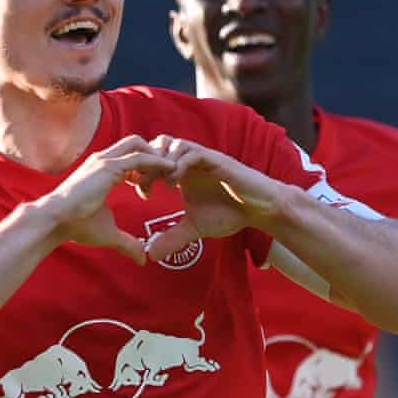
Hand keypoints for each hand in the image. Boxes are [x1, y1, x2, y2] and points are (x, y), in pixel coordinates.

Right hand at [40, 135, 175, 263]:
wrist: (55, 221)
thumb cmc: (76, 226)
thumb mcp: (108, 233)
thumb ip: (127, 242)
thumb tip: (142, 258)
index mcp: (101, 170)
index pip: (129, 156)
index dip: (145, 167)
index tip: (154, 186)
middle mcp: (103, 159)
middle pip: (136, 143)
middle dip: (154, 154)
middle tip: (167, 175)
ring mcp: (105, 160)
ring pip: (140, 145)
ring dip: (158, 156)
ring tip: (173, 173)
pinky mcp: (109, 167)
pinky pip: (140, 157)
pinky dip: (157, 161)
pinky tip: (170, 170)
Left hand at [143, 135, 283, 261]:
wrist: (259, 209)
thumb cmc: (229, 213)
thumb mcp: (194, 228)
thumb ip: (173, 238)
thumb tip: (150, 254)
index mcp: (182, 171)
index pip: (153, 158)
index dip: (141, 170)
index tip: (138, 191)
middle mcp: (189, 160)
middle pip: (157, 145)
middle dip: (146, 163)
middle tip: (141, 185)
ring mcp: (202, 158)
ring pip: (173, 143)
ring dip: (161, 161)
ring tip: (159, 185)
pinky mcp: (216, 160)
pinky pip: (192, 153)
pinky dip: (179, 165)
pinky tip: (174, 185)